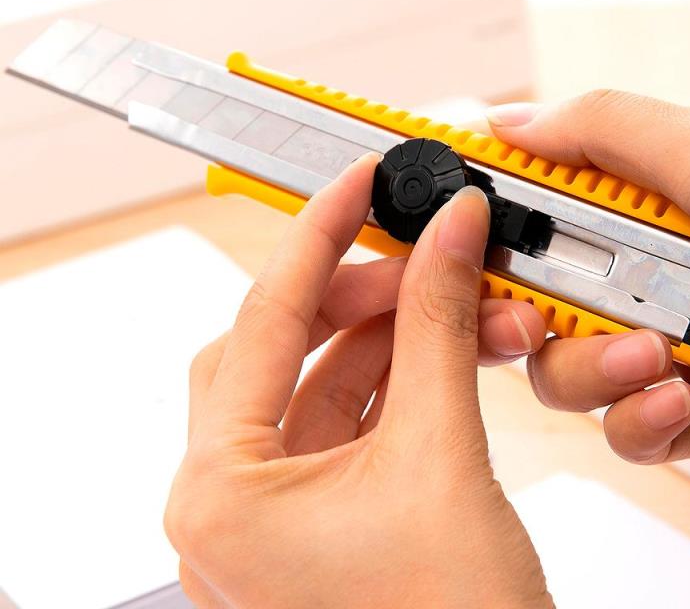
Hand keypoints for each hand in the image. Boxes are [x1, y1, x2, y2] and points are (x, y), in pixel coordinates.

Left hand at [165, 154, 552, 608]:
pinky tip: (445, 351)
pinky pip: (347, 420)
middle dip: (361, 292)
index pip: (265, 319)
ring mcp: (273, 513)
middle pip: (283, 345)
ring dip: (392, 336)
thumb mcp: (444, 454)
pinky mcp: (319, 518)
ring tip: (457, 304)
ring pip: (320, 382)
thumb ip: (441, 326)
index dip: (318, 234)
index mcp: (220, 491)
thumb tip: (449, 237)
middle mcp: (229, 502)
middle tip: (420, 251)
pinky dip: (397, 378)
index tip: (357, 182)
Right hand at [485, 90, 689, 463]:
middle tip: (536, 315)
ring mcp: (660, 344)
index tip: (439, 249)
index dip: (473, 238)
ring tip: (652, 357)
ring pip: (564, 376)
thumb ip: (598, 131)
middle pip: (525, 307)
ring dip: (591, 374)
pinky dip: (639, 422)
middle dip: (522, 319)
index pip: (520, 223)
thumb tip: (506, 121)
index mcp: (630, 209)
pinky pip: (626, 431)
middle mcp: (634, 275)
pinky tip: (676, 398)